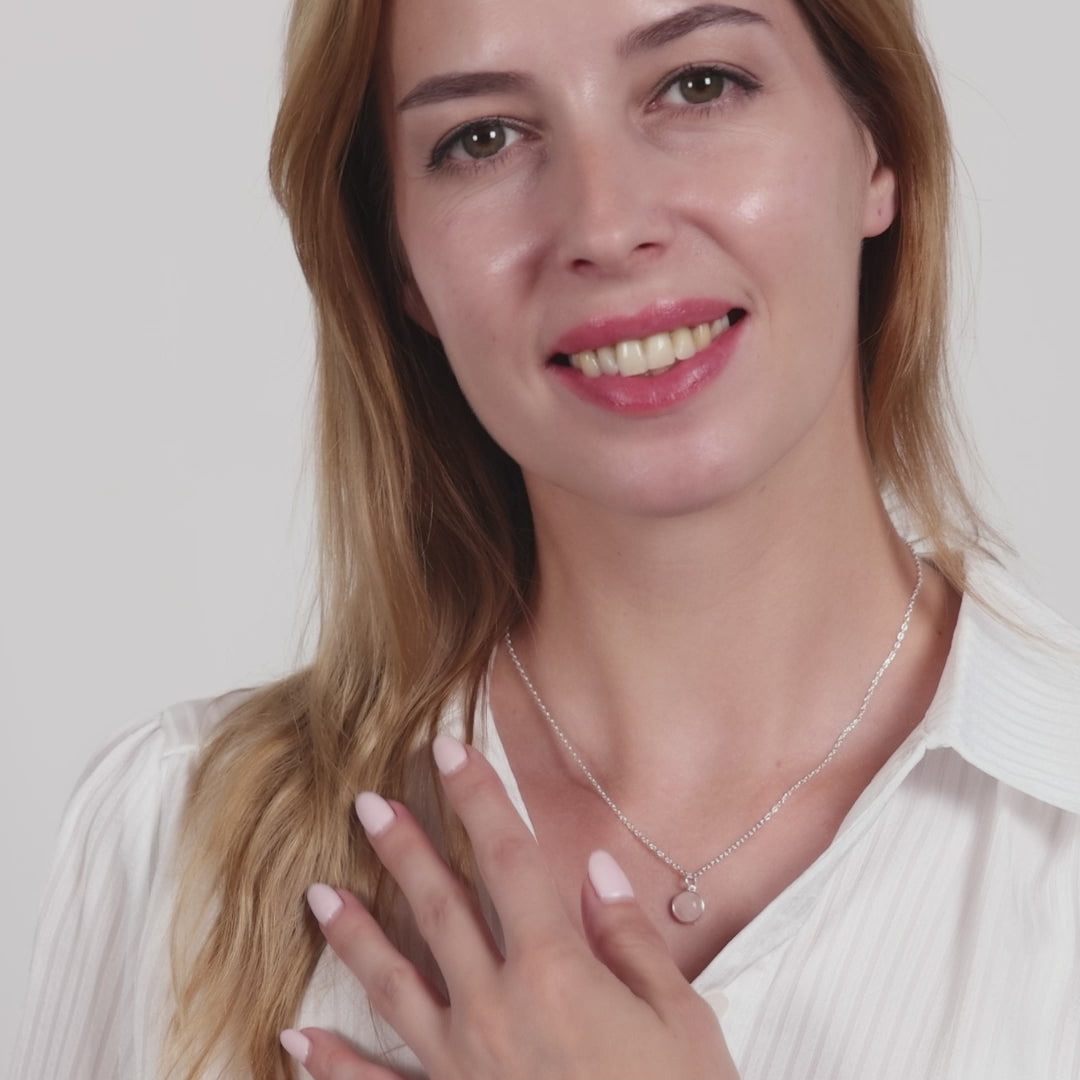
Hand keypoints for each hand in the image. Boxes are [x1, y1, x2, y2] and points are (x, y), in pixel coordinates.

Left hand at [280, 733, 738, 1079]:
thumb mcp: (679, 1018)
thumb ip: (628, 939)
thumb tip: (595, 870)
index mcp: (557, 972)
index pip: (510, 860)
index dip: (479, 798)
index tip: (450, 751)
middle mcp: (497, 1009)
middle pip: (440, 909)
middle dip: (403, 849)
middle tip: (365, 803)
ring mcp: (464, 1066)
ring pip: (396, 984)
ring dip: (354, 935)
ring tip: (317, 893)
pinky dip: (333, 1064)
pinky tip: (296, 1037)